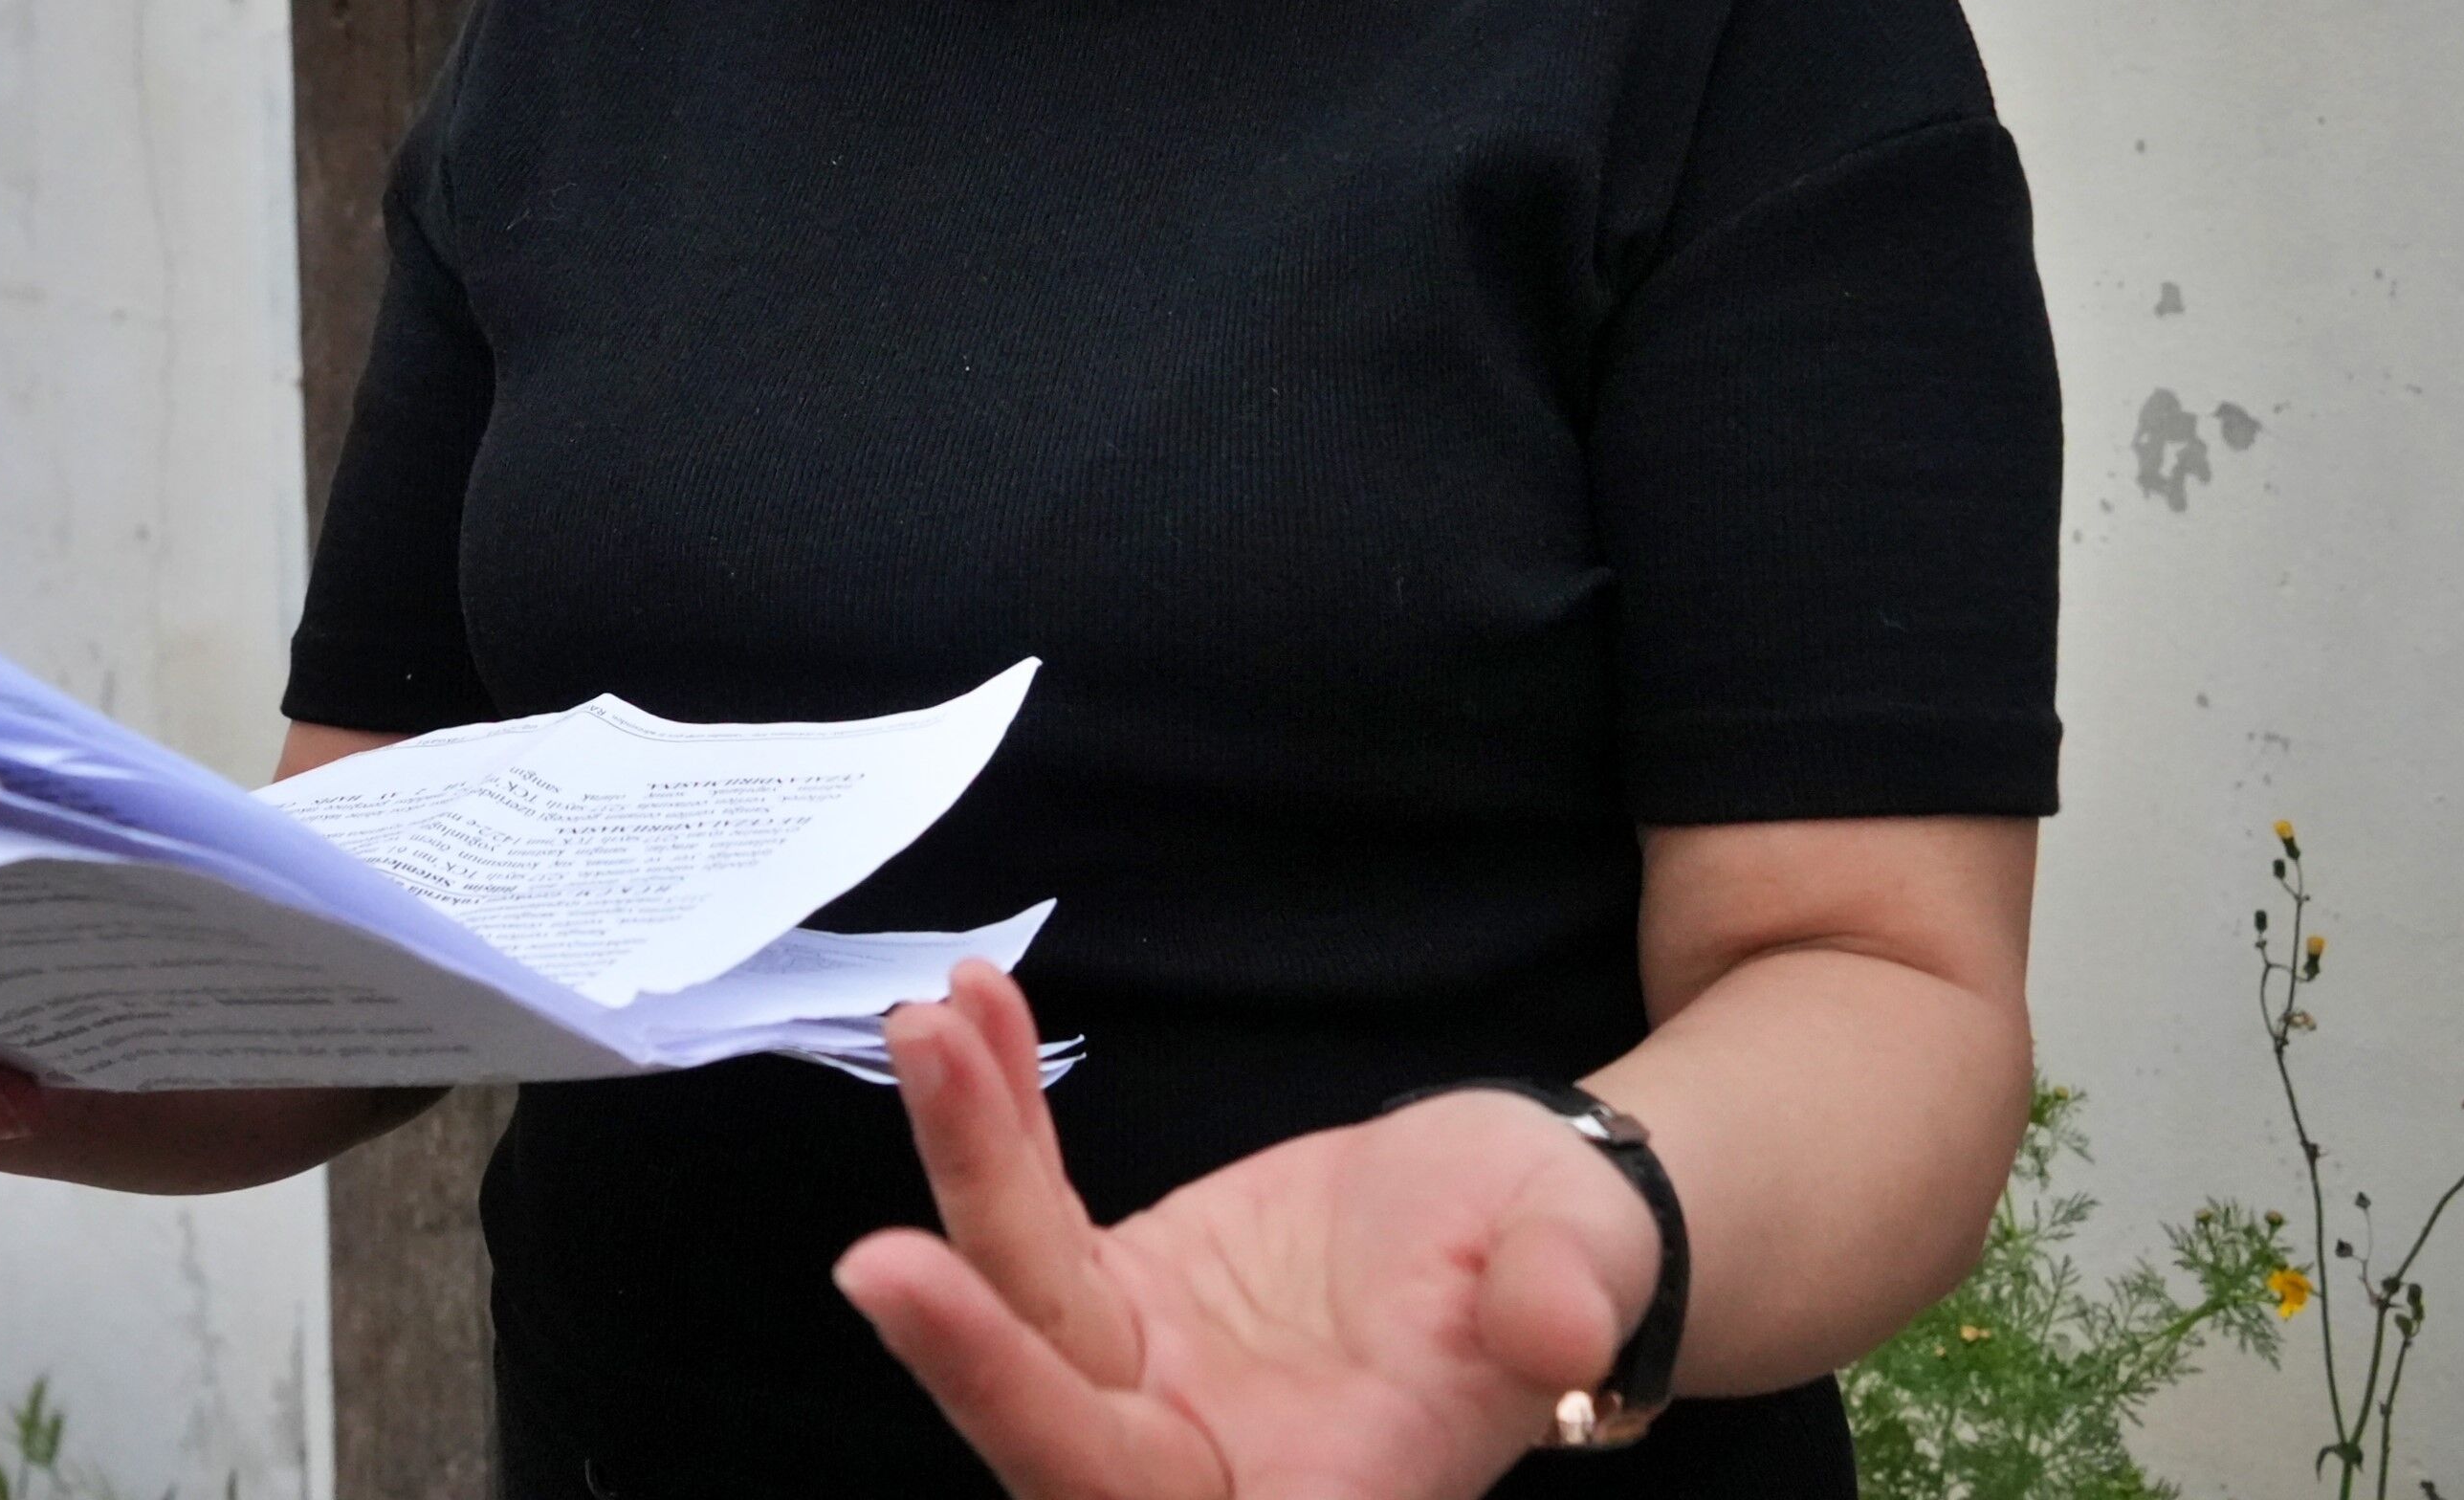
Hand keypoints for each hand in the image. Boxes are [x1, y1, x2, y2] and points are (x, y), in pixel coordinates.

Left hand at [836, 964, 1660, 1499]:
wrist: (1527, 1216)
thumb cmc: (1573, 1255)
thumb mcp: (1587, 1260)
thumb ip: (1567, 1298)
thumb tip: (1562, 1333)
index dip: (1047, 1433)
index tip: (986, 1368)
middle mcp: (1203, 1471)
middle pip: (1051, 1426)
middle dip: (967, 1344)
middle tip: (876, 1260)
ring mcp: (1144, 1385)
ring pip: (1020, 1299)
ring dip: (967, 1170)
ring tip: (932, 1032)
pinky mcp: (1114, 1302)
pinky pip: (1030, 1214)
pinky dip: (996, 1119)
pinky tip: (970, 1010)